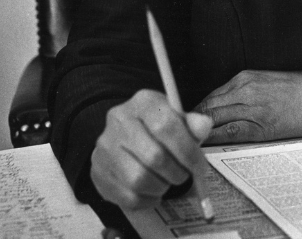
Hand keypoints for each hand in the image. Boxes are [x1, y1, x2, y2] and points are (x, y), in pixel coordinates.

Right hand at [89, 89, 212, 209]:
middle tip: (184, 175)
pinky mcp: (98, 172)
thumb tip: (203, 125)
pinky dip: (148, 199)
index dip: (187, 151)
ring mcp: (105, 147)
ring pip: (139, 180)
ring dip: (162, 187)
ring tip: (167, 181)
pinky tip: (152, 190)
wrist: (124, 139)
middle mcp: (119, 120)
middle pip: (154, 156)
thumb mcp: (177, 119)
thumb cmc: (158, 130)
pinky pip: (129, 197)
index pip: (166, 126)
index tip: (198, 166)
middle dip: (176, 172)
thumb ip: (192, 124)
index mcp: (143, 101)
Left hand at [193, 65, 301, 144]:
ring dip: (198, 133)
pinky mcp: (264, 123)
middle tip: (178, 139)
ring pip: (214, 119)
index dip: (193, 114)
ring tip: (185, 146)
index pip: (209, 97)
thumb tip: (221, 114)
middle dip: (190, 124)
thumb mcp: (268, 85)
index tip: (184, 126)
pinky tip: (205, 147)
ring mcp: (253, 105)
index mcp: (245, 78)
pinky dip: (214, 140)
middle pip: (206, 107)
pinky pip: (231, 132)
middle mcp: (245, 88)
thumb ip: (244, 96)